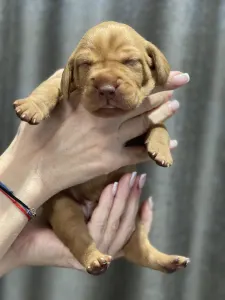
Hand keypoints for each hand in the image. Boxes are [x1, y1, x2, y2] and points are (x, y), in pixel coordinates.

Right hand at [0, 70, 188, 207]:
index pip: (122, 85)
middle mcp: (103, 118)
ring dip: (162, 114)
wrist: (35, 168)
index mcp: (87, 101)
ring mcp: (109, 139)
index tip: (161, 71)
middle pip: (139, 103)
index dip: (144, 78)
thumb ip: (64, 83)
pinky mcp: (111, 160)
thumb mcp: (47, 103)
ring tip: (176, 106)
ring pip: (143, 124)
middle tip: (179, 83)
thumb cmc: (36, 136)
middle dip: (162, 92)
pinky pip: (139, 153)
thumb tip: (76, 69)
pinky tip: (171, 144)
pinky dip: (155, 148)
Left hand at [0, 173, 154, 273]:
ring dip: (124, 199)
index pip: (130, 230)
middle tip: (139, 177)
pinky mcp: (81, 251)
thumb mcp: (84, 206)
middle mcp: (101, 250)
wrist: (25, 233)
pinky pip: (98, 225)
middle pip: (125, 224)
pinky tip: (111, 188)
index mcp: (104, 241)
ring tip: (128, 178)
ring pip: (115, 224)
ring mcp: (92, 251)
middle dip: (134, 198)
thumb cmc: (53, 216)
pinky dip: (106, 205)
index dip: (143, 217)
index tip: (149, 196)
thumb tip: (118, 180)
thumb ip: (101, 200)